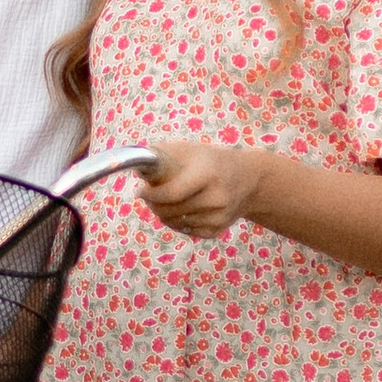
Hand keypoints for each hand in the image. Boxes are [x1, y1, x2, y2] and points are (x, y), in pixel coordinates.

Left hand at [139, 137, 270, 239]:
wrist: (248, 180)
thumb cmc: (211, 161)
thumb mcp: (190, 150)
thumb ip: (161, 156)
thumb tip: (133, 165)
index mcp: (208, 174)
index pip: (173, 193)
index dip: (152, 195)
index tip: (141, 191)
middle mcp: (216, 198)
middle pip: (170, 210)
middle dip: (153, 204)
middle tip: (149, 196)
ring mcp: (219, 217)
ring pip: (174, 222)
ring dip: (162, 213)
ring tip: (164, 200)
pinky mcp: (217, 231)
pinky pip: (184, 231)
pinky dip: (175, 222)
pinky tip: (180, 209)